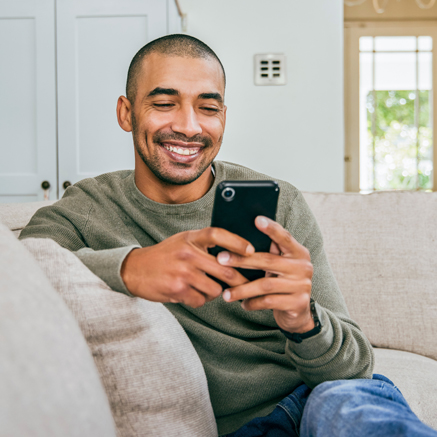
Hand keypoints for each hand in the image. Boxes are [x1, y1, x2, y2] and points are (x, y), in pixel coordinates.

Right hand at [121, 228, 252, 306]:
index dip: (237, 242)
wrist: (135, 269)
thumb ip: (204, 244)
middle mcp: (187, 253)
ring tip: (204, 287)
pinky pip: (200, 300)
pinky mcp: (177, 289)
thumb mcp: (183, 241)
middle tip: (247, 285)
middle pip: (224, 268)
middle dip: (240, 280)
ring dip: (215, 292)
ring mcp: (182, 272)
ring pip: (215, 289)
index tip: (251, 250)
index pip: (217, 234)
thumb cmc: (166, 255)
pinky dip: (199, 300)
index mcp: (190, 238)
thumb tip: (235, 254)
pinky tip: (190, 293)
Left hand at [217, 216, 314, 333]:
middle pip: (268, 261)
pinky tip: (243, 304)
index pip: (285, 237)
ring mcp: (302, 285)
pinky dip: (253, 303)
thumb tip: (239, 238)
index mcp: (298, 252)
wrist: (298, 312)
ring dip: (243, 289)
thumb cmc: (282, 282)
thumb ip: (270, 253)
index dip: (271, 228)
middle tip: (221, 259)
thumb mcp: (279, 266)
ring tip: (226, 293)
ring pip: (266, 285)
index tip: (256, 219)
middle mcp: (303, 267)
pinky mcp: (298, 303)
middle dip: (241, 260)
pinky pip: (269, 302)